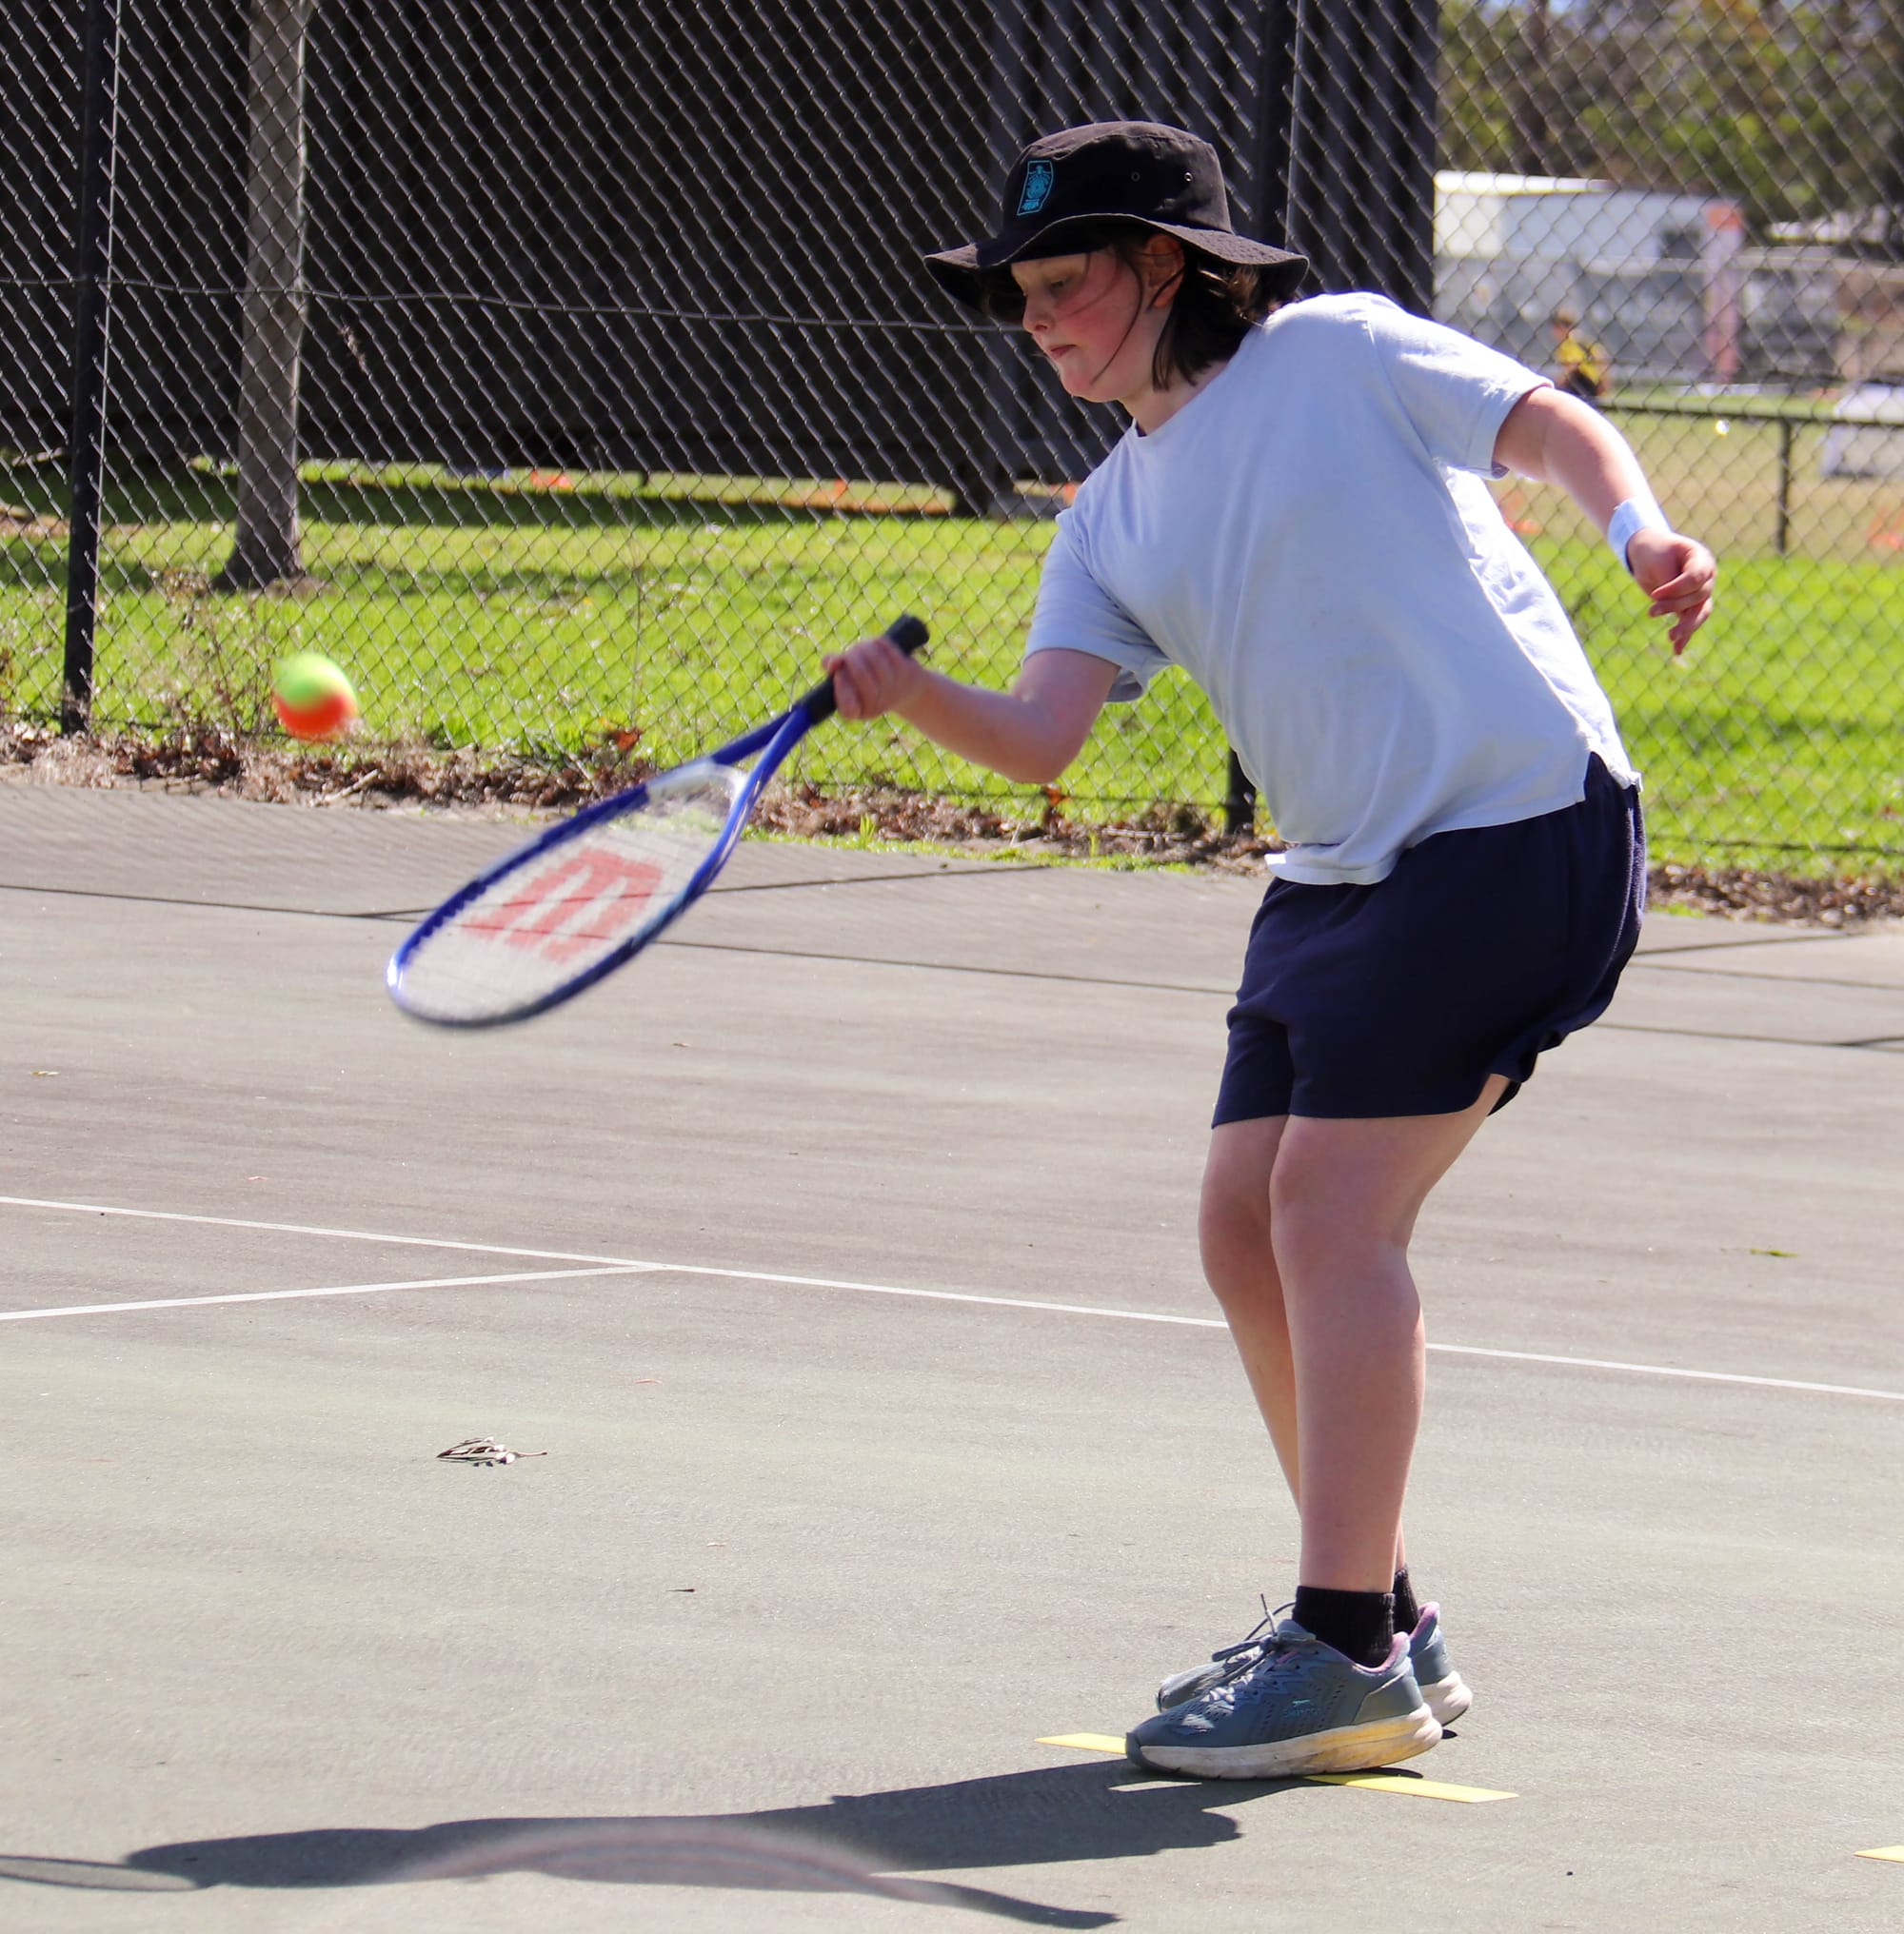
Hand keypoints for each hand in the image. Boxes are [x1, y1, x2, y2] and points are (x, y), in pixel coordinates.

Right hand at [824, 633, 927, 720]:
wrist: (904, 688)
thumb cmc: (866, 682)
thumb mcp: (846, 679)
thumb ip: (834, 669)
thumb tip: (831, 661)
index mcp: (857, 712)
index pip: (846, 704)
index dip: (840, 681)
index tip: (837, 665)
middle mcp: (876, 707)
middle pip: (861, 674)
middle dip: (852, 657)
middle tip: (849, 653)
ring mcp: (893, 690)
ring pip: (875, 660)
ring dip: (865, 648)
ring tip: (862, 647)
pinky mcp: (906, 673)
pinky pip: (889, 651)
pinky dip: (879, 644)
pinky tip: (876, 644)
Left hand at [1626, 529, 1714, 654]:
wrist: (1648, 553)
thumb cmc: (1653, 552)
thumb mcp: (1658, 562)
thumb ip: (1670, 582)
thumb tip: (1676, 609)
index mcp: (1701, 558)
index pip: (1696, 578)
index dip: (1676, 589)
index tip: (1654, 594)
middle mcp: (1707, 576)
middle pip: (1698, 596)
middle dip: (1675, 606)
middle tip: (1650, 612)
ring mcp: (1702, 591)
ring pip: (1700, 612)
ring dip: (1686, 626)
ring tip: (1670, 637)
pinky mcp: (1690, 605)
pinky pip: (1692, 622)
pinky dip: (1685, 636)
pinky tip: (1677, 650)